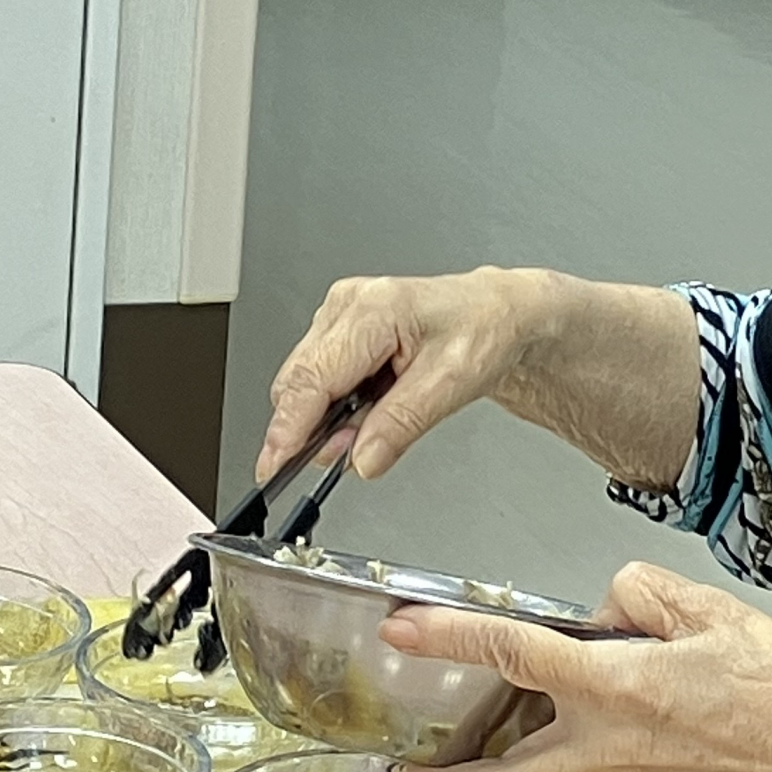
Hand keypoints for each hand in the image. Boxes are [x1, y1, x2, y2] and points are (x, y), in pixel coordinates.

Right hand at [257, 269, 553, 482]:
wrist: (497, 314)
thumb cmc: (483, 330)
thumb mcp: (452, 384)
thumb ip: (402, 424)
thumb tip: (362, 459)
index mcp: (374, 310)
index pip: (312, 378)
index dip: (288, 428)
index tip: (274, 466)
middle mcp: (347, 306)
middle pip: (297, 383)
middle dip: (313, 429)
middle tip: (351, 454)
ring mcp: (339, 315)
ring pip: (304, 384)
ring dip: (329, 419)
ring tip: (379, 421)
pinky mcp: (339, 331)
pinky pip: (318, 379)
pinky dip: (338, 406)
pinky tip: (372, 405)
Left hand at [382, 562, 771, 771]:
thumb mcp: (704, 608)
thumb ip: (637, 594)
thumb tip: (606, 609)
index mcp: (611, 688)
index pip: (510, 655)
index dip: (447, 638)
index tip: (401, 630)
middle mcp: (604, 749)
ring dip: (512, 770)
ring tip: (491, 747)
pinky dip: (573, 763)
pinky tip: (590, 737)